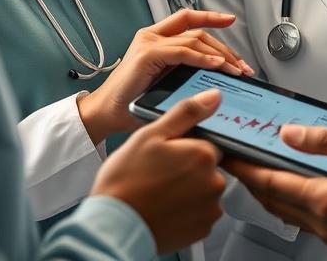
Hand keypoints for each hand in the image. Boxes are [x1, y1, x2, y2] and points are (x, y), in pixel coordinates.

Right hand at [78, 9, 252, 142]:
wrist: (106, 114)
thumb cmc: (132, 103)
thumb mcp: (165, 83)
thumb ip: (185, 73)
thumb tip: (217, 78)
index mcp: (155, 39)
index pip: (187, 18)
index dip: (210, 17)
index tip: (231, 19)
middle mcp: (151, 36)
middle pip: (197, 31)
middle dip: (224, 47)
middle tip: (242, 65)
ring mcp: (148, 43)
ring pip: (193, 39)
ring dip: (219, 54)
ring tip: (235, 70)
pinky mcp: (146, 55)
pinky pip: (182, 51)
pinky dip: (202, 57)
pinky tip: (216, 65)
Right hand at [91, 89, 225, 253]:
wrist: (112, 225)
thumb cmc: (126, 179)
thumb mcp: (151, 135)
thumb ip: (186, 113)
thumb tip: (213, 96)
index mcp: (203, 154)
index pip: (206, 144)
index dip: (185, 149)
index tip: (167, 157)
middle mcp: (214, 182)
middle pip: (207, 168)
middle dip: (188, 170)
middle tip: (159, 175)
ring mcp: (210, 209)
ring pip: (204, 191)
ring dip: (188, 191)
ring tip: (159, 194)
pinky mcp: (202, 230)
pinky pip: (200, 214)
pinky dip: (187, 212)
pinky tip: (165, 209)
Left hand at [225, 125, 326, 247]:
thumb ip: (322, 140)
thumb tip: (289, 134)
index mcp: (326, 200)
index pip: (270, 184)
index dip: (245, 168)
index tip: (229, 155)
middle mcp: (324, 223)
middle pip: (273, 202)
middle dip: (250, 181)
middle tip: (237, 160)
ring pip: (286, 213)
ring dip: (269, 193)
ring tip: (258, 169)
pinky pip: (304, 219)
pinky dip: (289, 201)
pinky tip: (292, 186)